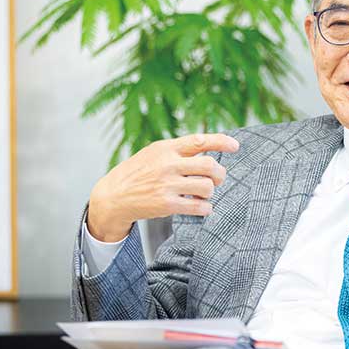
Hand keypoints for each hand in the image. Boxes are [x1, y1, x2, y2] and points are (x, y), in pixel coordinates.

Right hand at [87, 133, 239, 241]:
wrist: (113, 195)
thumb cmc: (138, 173)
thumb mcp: (154, 153)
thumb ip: (178, 151)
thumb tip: (208, 148)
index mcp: (166, 148)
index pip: (199, 140)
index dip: (221, 141)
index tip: (235, 146)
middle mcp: (168, 164)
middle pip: (209, 165)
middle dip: (219, 173)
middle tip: (218, 178)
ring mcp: (168, 184)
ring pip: (206, 186)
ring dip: (210, 191)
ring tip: (204, 193)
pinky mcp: (167, 204)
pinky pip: (198, 206)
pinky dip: (206, 208)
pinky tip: (204, 208)